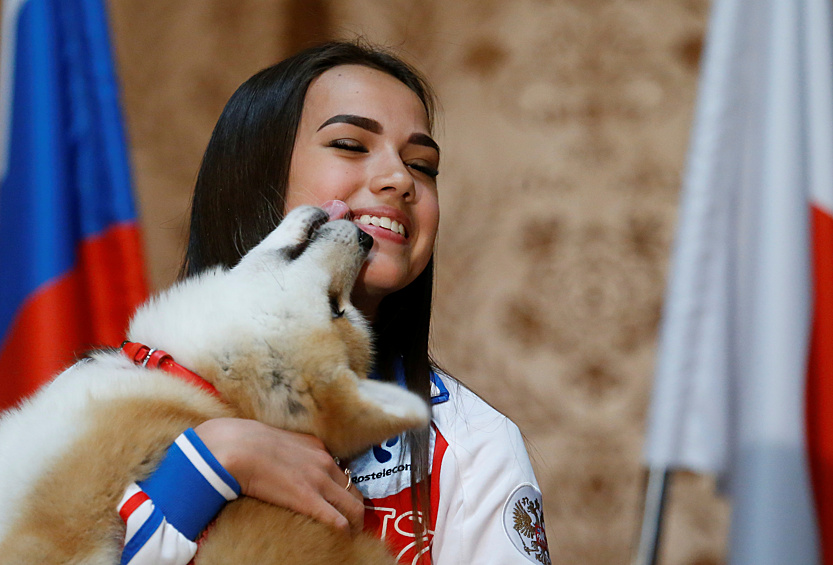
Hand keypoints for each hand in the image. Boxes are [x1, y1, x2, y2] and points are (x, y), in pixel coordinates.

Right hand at [194, 418, 364, 534]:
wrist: (236, 447)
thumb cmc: (244, 442)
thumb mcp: (275, 439)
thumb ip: (285, 451)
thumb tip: (278, 461)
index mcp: (316, 447)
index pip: (342, 472)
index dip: (344, 492)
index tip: (340, 504)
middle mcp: (324, 462)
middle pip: (354, 491)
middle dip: (355, 510)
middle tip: (350, 525)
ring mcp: (319, 481)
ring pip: (353, 508)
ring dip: (354, 525)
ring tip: (349, 537)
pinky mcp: (309, 499)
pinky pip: (338, 521)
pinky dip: (344, 533)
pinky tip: (341, 541)